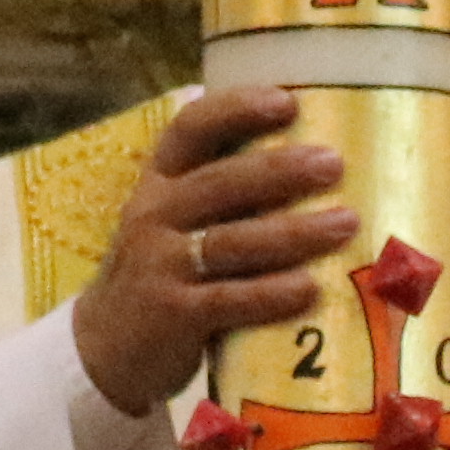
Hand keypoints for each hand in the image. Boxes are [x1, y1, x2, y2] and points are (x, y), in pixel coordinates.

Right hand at [68, 85, 357, 422]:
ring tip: (345, 223)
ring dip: (292, 232)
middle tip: (334, 164)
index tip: (287, 100)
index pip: (190, 129)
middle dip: (279, 170)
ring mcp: (158, 264)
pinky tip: (310, 288)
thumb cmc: (165, 275)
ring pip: (231, 241)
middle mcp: (153, 214)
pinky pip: (227, 299)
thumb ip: (229, 198)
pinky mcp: (170, 313)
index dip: (236, 109)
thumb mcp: (178, 224)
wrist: (104, 348)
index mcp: (159, 181)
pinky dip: (271, 293)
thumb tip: (324, 172)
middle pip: (220, 182)